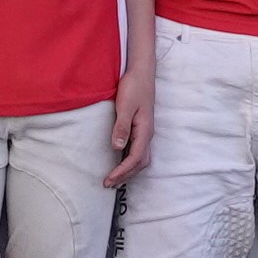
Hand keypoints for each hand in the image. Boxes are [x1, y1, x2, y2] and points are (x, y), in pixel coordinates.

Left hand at [105, 63, 154, 186]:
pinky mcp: (141, 128)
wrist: (142, 72)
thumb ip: (121, 127)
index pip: (135, 159)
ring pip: (141, 158)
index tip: (109, 180)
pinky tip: (120, 161)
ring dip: (128, 170)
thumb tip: (117, 148)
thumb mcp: (125, 106)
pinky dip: (129, 161)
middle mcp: (147, 134)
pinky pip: (138, 150)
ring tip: (114, 178)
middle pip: (140, 163)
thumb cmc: (134, 87)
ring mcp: (145, 132)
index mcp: (144, 131)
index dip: (122, 171)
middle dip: (126, 176)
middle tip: (109, 184)